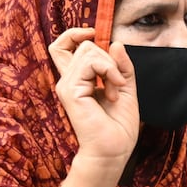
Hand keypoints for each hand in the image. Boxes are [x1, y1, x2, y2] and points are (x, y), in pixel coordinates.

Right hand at [49, 28, 138, 165]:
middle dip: (107, 58)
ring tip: (115, 90)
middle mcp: (68, 80)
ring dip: (110, 67)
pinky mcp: (71, 90)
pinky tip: (113, 91)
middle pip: (81, 45)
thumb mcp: (124, 87)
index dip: (75, 34)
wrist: (113, 151)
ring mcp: (67, 85)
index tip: (94, 35)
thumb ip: (120, 66)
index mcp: (77, 80)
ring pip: (88, 50)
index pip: (62, 46)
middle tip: (116, 82)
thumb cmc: (117, 127)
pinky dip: (108, 70)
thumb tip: (116, 43)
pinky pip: (90, 62)